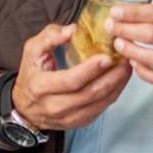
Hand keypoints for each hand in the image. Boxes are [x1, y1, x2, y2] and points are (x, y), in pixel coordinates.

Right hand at [11, 24, 131, 129]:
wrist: (25, 108)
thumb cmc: (31, 74)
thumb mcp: (32, 50)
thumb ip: (50, 36)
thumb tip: (73, 30)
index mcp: (40, 86)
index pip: (70, 80)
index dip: (90, 70)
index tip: (107, 57)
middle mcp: (54, 106)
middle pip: (90, 93)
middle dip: (112, 76)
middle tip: (124, 59)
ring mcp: (68, 118)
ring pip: (99, 103)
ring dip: (117, 85)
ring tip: (126, 67)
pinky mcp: (79, 122)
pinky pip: (101, 109)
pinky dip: (114, 94)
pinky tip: (120, 80)